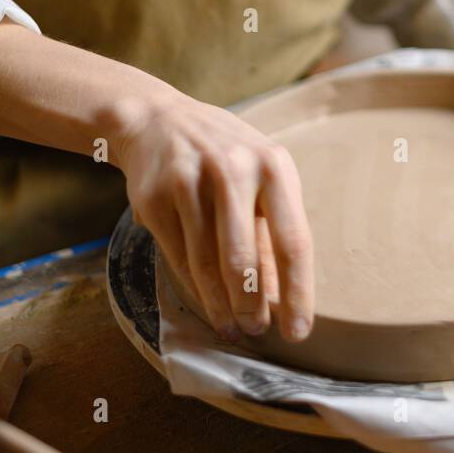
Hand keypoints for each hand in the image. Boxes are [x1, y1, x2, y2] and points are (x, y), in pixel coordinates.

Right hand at [109, 90, 313, 343]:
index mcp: (273, 165)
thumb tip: (284, 295)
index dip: (297, 292)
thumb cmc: (223, 156)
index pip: (292, 240)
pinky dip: (194, 287)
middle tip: (256, 332)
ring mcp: (190, 182)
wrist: (157, 120)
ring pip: (206, 264)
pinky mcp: (155, 198)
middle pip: (244, 259)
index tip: (299, 330)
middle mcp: (234, 170)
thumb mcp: (259, 177)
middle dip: (251, 306)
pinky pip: (178, 256)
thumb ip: (273, 228)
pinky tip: (206, 302)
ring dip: (220, 305)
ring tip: (232, 328)